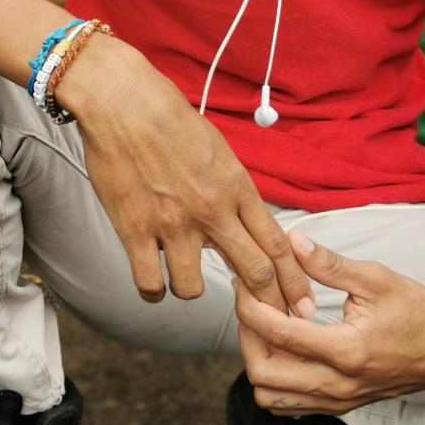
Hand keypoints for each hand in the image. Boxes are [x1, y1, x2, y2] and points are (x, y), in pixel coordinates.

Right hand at [62, 35, 318, 318]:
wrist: (122, 101)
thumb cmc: (168, 117)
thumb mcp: (216, 148)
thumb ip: (231, 189)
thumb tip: (238, 222)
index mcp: (235, 186)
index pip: (277, 245)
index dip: (294, 281)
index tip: (302, 303)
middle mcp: (211, 210)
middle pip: (254, 273)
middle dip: (268, 305)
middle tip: (270, 323)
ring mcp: (172, 223)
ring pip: (194, 288)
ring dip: (192, 288)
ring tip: (184, 278)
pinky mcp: (134, 229)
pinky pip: (150, 283)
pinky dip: (153, 289)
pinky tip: (153, 281)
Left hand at [232, 228, 424, 416]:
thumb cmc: (416, 309)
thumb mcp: (375, 277)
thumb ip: (329, 263)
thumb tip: (292, 240)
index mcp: (347, 350)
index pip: (277, 333)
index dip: (249, 306)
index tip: (243, 283)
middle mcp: (339, 383)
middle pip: (263, 374)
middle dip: (247, 337)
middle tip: (251, 305)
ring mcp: (338, 400)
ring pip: (271, 396)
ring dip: (258, 361)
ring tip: (267, 326)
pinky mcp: (339, 405)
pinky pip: (290, 404)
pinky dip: (275, 378)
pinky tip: (283, 346)